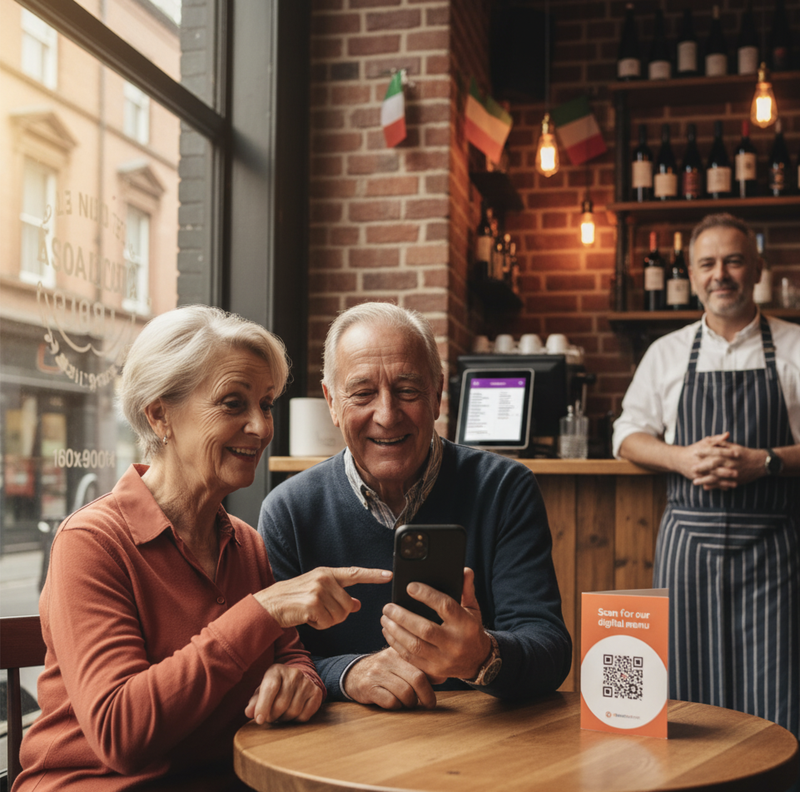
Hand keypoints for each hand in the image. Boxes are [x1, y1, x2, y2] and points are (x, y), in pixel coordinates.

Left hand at [245, 664, 322, 724]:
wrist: (299, 677)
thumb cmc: (276, 687)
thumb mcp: (263, 689)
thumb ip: (255, 701)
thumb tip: (249, 713)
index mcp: (276, 671)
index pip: (270, 688)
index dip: (263, 706)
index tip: (259, 720)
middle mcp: (294, 674)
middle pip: (281, 704)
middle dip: (273, 716)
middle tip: (270, 717)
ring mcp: (307, 683)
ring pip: (293, 712)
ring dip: (284, 719)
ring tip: (281, 715)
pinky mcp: (316, 693)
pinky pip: (305, 716)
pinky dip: (296, 720)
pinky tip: (293, 714)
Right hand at [254, 567, 391, 629]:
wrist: (269, 605)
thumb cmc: (293, 600)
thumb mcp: (317, 593)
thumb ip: (338, 596)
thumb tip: (357, 604)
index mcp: (327, 573)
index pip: (355, 573)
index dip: (373, 575)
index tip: (389, 575)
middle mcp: (324, 579)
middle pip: (348, 605)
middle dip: (336, 615)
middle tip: (319, 612)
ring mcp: (318, 590)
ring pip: (339, 615)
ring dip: (326, 621)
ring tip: (311, 613)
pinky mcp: (312, 603)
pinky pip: (328, 622)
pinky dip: (319, 625)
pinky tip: (307, 618)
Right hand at [342, 647, 440, 709]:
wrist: (354, 673)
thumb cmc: (386, 671)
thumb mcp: (400, 662)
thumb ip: (419, 666)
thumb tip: (442, 675)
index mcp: (400, 651)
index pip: (424, 664)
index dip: (435, 679)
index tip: (439, 688)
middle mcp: (389, 658)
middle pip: (418, 679)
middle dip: (427, 696)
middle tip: (429, 704)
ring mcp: (377, 672)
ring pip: (405, 693)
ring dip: (410, 703)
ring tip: (408, 703)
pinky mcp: (368, 686)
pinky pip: (390, 701)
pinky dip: (396, 706)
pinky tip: (394, 703)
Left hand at [380, 568, 490, 681]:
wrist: (477, 661)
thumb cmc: (470, 629)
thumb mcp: (473, 608)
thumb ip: (466, 589)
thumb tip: (464, 570)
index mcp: (466, 625)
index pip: (446, 607)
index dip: (427, 595)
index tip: (410, 586)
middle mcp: (456, 643)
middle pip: (425, 629)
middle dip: (403, 616)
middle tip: (388, 606)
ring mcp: (444, 660)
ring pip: (415, 646)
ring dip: (395, 631)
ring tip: (385, 618)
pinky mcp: (434, 671)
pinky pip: (411, 658)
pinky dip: (396, 645)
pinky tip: (388, 632)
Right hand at [675, 432, 735, 487]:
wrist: (678, 459)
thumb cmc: (694, 449)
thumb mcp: (704, 443)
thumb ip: (716, 440)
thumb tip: (728, 434)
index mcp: (702, 451)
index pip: (715, 451)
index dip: (726, 452)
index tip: (737, 454)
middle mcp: (700, 462)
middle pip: (714, 466)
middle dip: (725, 471)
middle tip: (737, 473)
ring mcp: (698, 471)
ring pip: (712, 477)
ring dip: (724, 481)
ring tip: (735, 484)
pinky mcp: (697, 478)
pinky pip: (708, 483)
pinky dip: (717, 486)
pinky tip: (727, 488)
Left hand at [689, 441, 767, 489]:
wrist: (761, 464)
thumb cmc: (745, 454)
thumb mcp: (734, 446)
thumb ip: (721, 443)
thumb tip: (708, 439)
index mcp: (730, 454)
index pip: (715, 452)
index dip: (704, 452)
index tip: (695, 452)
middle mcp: (731, 464)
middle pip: (714, 465)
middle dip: (702, 467)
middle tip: (692, 469)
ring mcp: (733, 473)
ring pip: (717, 477)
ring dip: (705, 479)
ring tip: (695, 481)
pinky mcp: (735, 481)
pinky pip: (723, 484)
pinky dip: (714, 486)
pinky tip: (705, 487)